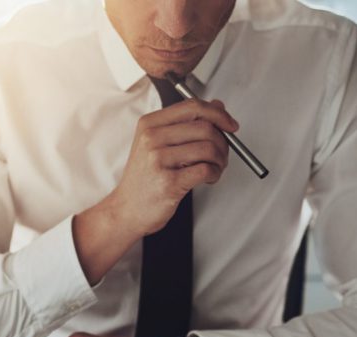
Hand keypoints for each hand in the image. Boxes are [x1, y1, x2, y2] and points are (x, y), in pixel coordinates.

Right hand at [70, 98, 237, 284]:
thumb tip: (217, 106)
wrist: (126, 210)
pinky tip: (208, 177)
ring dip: (220, 160)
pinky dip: (214, 173)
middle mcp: (151, 139)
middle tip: (222, 154)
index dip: (218, 114)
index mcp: (149, 124)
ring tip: (214, 168)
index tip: (230, 125)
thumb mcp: (157, 144)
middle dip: (223, 142)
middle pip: (204, 127)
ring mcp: (158, 160)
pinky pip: (205, 170)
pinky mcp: (169, 182)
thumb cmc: (144, 179)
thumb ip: (186, 123)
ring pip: (208, 148)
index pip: (192, 107)